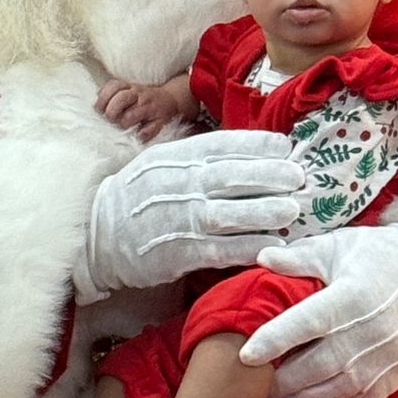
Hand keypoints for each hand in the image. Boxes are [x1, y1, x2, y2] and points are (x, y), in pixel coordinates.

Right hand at [73, 132, 305, 302]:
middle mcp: (178, 185)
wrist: (97, 234)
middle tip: (299, 177)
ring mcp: (177, 219)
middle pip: (230, 176)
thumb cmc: (139, 196)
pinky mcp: (177, 252)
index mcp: (176, 157)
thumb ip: (199, 156)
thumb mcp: (161, 163)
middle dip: (269, 175)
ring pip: (226, 212)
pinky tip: (270, 246)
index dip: (257, 145)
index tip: (286, 148)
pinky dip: (244, 247)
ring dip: (263, 210)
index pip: (222, 145)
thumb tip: (249, 151)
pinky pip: (216, 249)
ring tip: (292, 209)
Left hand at [97, 78, 193, 142]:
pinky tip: (139, 134)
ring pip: (132, 115)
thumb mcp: (128, 90)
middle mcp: (139, 95)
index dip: (103, 99)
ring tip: (123, 126)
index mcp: (130, 87)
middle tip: (110, 119)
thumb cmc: (143, 98)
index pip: (113, 87)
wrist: (171, 99)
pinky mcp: (159, 120)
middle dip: (111, 111)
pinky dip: (142, 134)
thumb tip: (97, 99)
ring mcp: (149, 107)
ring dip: (124, 122)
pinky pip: (149, 130)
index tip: (99, 110)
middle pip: (120, 99)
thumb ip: (112, 93)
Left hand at [239, 219, 397, 397]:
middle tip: (250, 393)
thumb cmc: (384, 254)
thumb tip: (262, 256)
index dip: (274, 340)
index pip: (307, 322)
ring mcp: (391, 354)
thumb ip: (300, 256)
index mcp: (354, 294)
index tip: (244, 355)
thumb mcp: (341, 245)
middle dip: (281, 384)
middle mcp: (373, 329)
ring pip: (339, 389)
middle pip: (319, 365)